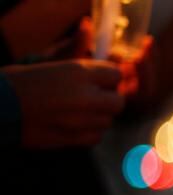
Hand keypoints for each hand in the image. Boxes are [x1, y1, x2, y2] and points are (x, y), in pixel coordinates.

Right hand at [3, 59, 123, 147]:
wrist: (0, 106)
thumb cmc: (20, 82)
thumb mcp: (49, 62)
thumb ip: (76, 56)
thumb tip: (92, 37)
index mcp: (78, 72)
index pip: (116, 74)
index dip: (109, 78)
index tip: (101, 81)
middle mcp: (84, 96)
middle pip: (118, 101)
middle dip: (109, 99)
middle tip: (93, 98)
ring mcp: (81, 119)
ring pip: (108, 120)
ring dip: (98, 116)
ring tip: (77, 111)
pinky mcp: (74, 138)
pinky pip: (96, 136)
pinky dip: (89, 132)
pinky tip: (74, 124)